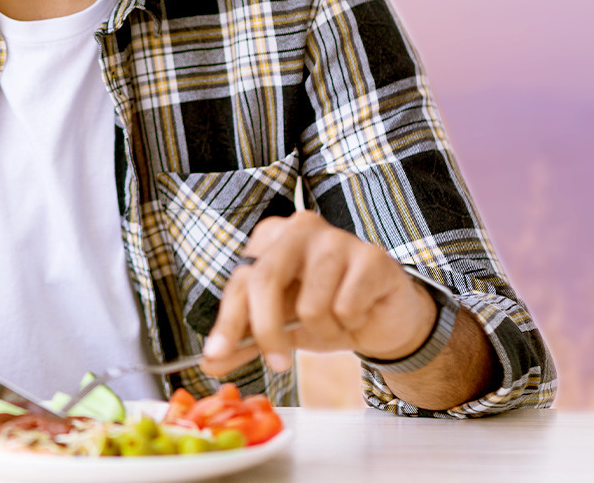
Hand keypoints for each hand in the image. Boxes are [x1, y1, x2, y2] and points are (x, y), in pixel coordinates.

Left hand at [200, 210, 434, 375]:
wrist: (384, 319)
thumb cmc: (327, 314)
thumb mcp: (281, 328)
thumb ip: (246, 341)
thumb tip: (209, 363)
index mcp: (271, 237)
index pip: (240, 280)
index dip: (227, 322)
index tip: (214, 357)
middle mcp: (300, 228)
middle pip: (266, 280)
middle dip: (267, 331)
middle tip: (278, 365)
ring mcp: (337, 238)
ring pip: (310, 305)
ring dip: (324, 329)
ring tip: (337, 321)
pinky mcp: (372, 257)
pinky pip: (346, 307)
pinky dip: (351, 323)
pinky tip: (361, 312)